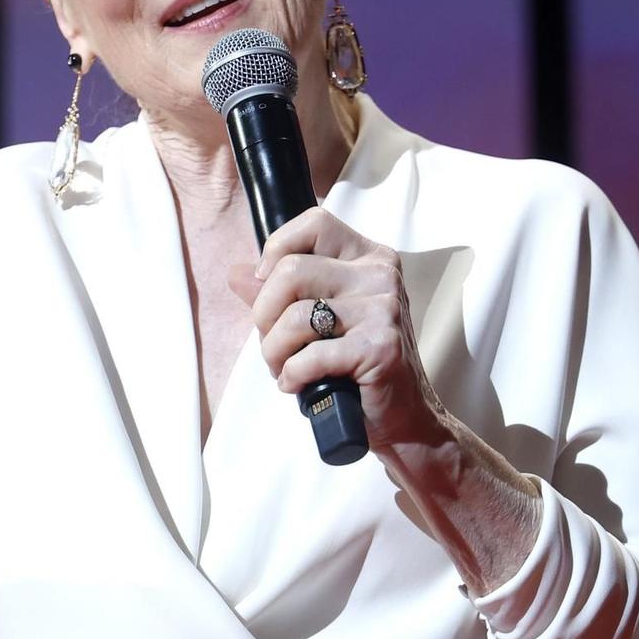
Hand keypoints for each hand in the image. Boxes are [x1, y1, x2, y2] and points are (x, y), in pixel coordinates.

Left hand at [229, 208, 450, 465]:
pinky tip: (296, 385)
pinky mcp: (380, 347)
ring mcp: (383, 309)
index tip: (267, 286)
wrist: (402, 415)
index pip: (315, 223)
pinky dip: (291, 375)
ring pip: (295, 315)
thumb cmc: (357, 364)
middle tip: (273, 343)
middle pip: (291, 270)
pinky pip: (311, 355)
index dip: (278, 249)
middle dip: (264, 314)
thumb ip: (279, 292)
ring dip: (274, 351)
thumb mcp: (319, 319)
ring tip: (283, 368)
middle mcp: (380, 274)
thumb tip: (237, 272)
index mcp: (368, 257)